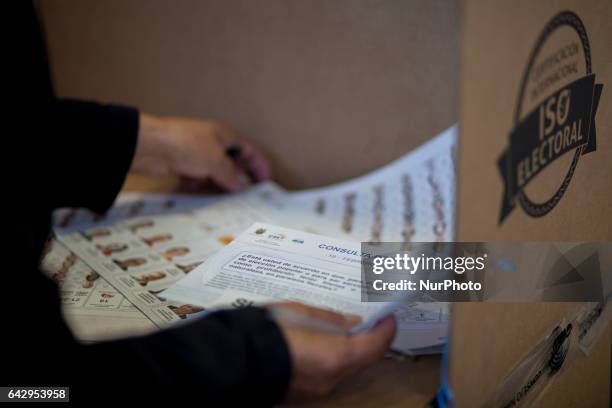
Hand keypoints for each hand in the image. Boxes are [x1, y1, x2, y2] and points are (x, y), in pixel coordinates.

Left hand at [132, 113, 271, 190]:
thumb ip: (231, 175)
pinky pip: (196, 175)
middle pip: (233, 161)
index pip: (250, 150)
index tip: (266, 182)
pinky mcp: (181, 162)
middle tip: (247, 194)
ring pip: (214, 170)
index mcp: (225, 135)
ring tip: (226, 197)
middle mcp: (212, 142)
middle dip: (240, 176)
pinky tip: (195, 189)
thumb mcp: (215, 161)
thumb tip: (242, 185)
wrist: (149, 146)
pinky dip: (198, 183)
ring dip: (219, 182)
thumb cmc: (185, 144)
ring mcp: (196, 152)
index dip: (260, 165)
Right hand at [270, 303, 396, 400]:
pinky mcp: (302, 395)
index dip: (386, 330)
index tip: (388, 316)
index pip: (375, 346)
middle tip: (367, 319)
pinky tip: (320, 343)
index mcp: (336, 357)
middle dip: (368, 340)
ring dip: (350, 350)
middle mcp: (332, 379)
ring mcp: (317, 391)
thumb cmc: (268, 331)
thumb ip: (330, 319)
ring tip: (341, 327)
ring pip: (345, 370)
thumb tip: (352, 322)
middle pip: (362, 360)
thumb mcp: (300, 312)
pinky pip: (327, 376)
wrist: (234, 361)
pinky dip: (331, 359)